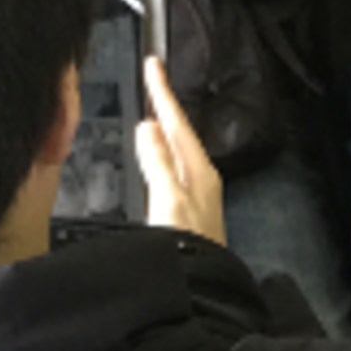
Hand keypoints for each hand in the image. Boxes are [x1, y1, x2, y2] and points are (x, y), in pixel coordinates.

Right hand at [136, 56, 225, 244]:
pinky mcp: (187, 208)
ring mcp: (195, 193)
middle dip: (164, 106)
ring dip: (162, 129)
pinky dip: (159, 154)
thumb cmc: (189, 247)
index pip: (176, 122)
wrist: (202, 286)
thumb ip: (158, 163)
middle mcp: (200, 178)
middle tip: (151, 80)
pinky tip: (152, 158)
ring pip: (176, 150)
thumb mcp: (168, 199)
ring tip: (150, 109)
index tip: (154, 64)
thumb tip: (148, 127)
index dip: (163, 93)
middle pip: (179, 132)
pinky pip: (171, 168)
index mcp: (198, 171)